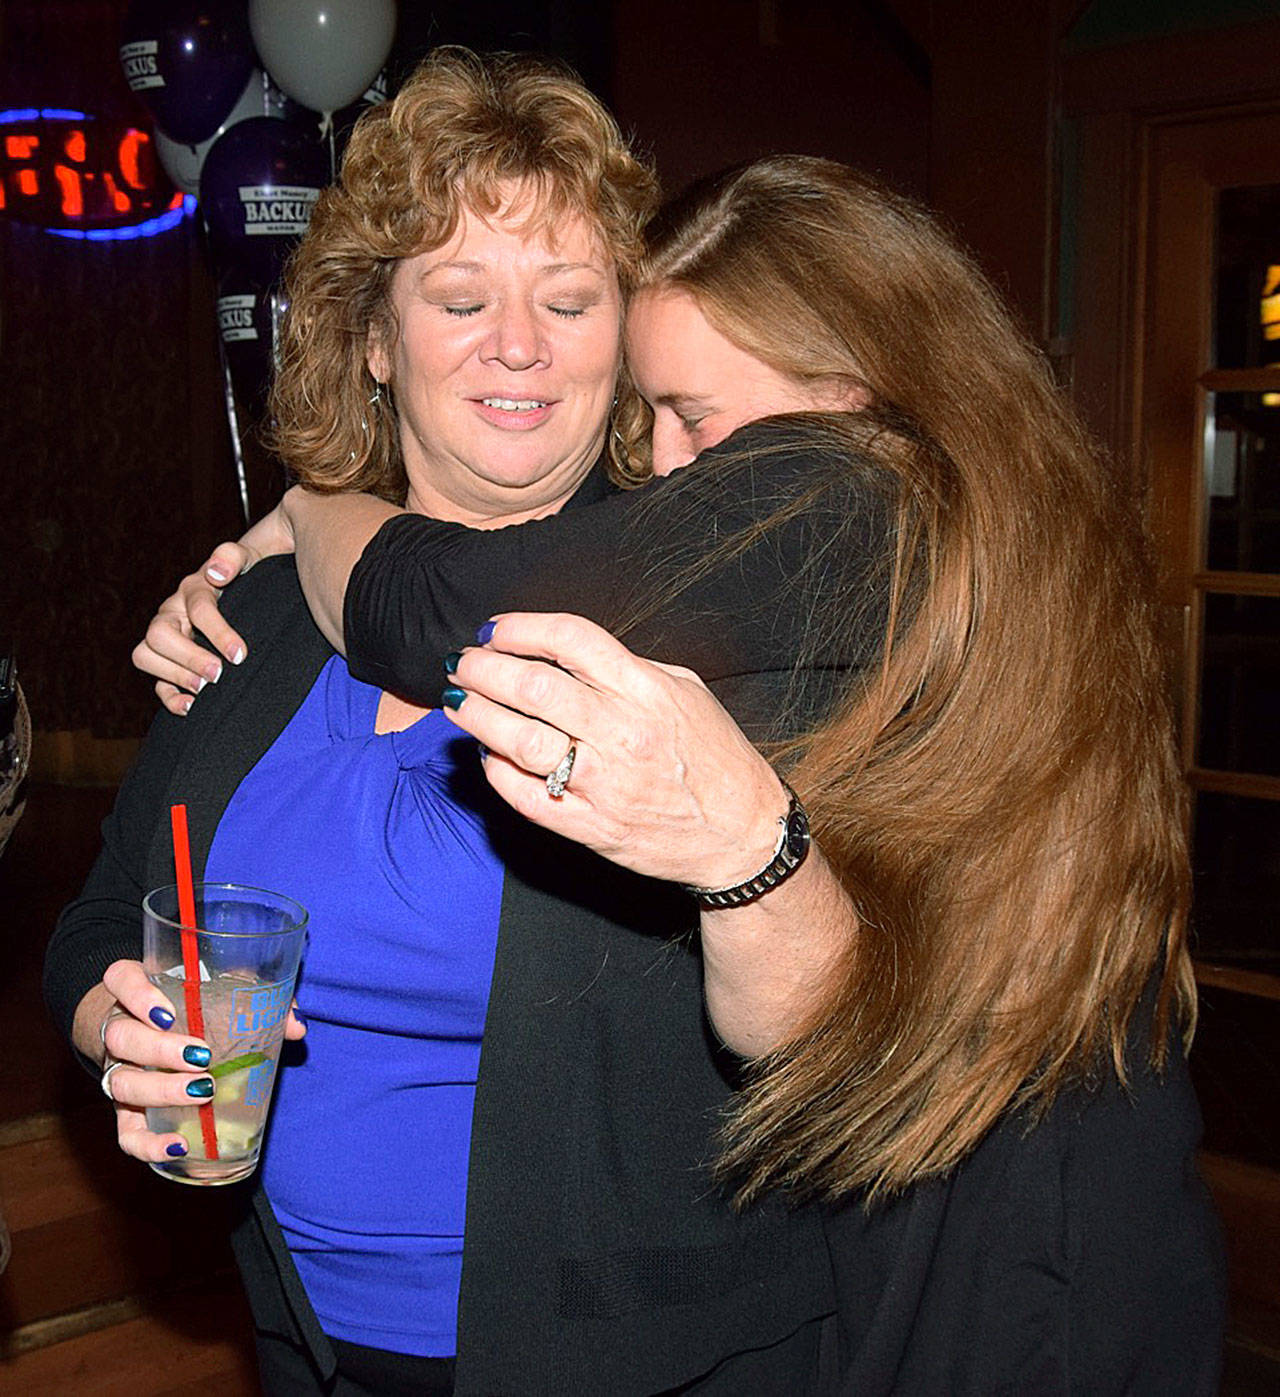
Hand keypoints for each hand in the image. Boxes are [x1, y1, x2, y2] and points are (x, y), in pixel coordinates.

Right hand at [90, 960, 305, 1164]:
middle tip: (202, 1056)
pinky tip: (178, 1146)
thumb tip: (296, 1026)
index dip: (136, 994)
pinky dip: (147, 1144)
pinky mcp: (125, 1109)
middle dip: (159, 1049)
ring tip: (202, 1090)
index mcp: (137, 989)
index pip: (120, 979)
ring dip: (160, 1091)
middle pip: (120, 1036)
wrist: (152, 1030)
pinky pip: (125, 1132)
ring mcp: (119, 1070)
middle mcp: (120, 1027)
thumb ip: (256, 997)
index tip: (167, 1012)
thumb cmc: (192, 1003)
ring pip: (121, 1082)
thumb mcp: (219, 988)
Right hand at [131, 499, 296, 713]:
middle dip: (188, 657)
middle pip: (158, 634)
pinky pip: (155, 681)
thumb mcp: (250, 558)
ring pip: (144, 655)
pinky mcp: (169, 660)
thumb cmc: (252, 577)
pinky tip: (191, 706)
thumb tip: (216, 573)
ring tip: (204, 688)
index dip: (218, 633)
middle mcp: (173, 612)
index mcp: (194, 588)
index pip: (198, 608)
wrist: (249, 591)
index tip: (240, 655)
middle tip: (218, 674)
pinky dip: (168, 697)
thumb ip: (234, 556)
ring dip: (173, 675)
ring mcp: (167, 638)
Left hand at [441, 613, 788, 889]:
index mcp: (645, 690)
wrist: (742, 833)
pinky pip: (527, 797)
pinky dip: (497, 773)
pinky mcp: (592, 827)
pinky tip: (487, 755)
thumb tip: (560, 653)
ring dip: (478, 717)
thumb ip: (625, 667)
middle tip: (461, 663)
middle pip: (533, 686)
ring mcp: (604, 783)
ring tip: (458, 702)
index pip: (569, 639)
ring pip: (520, 741)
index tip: (493, 630)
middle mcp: (622, 732)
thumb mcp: (684, 690)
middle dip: (484, 669)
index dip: (521, 628)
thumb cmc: (714, 756)